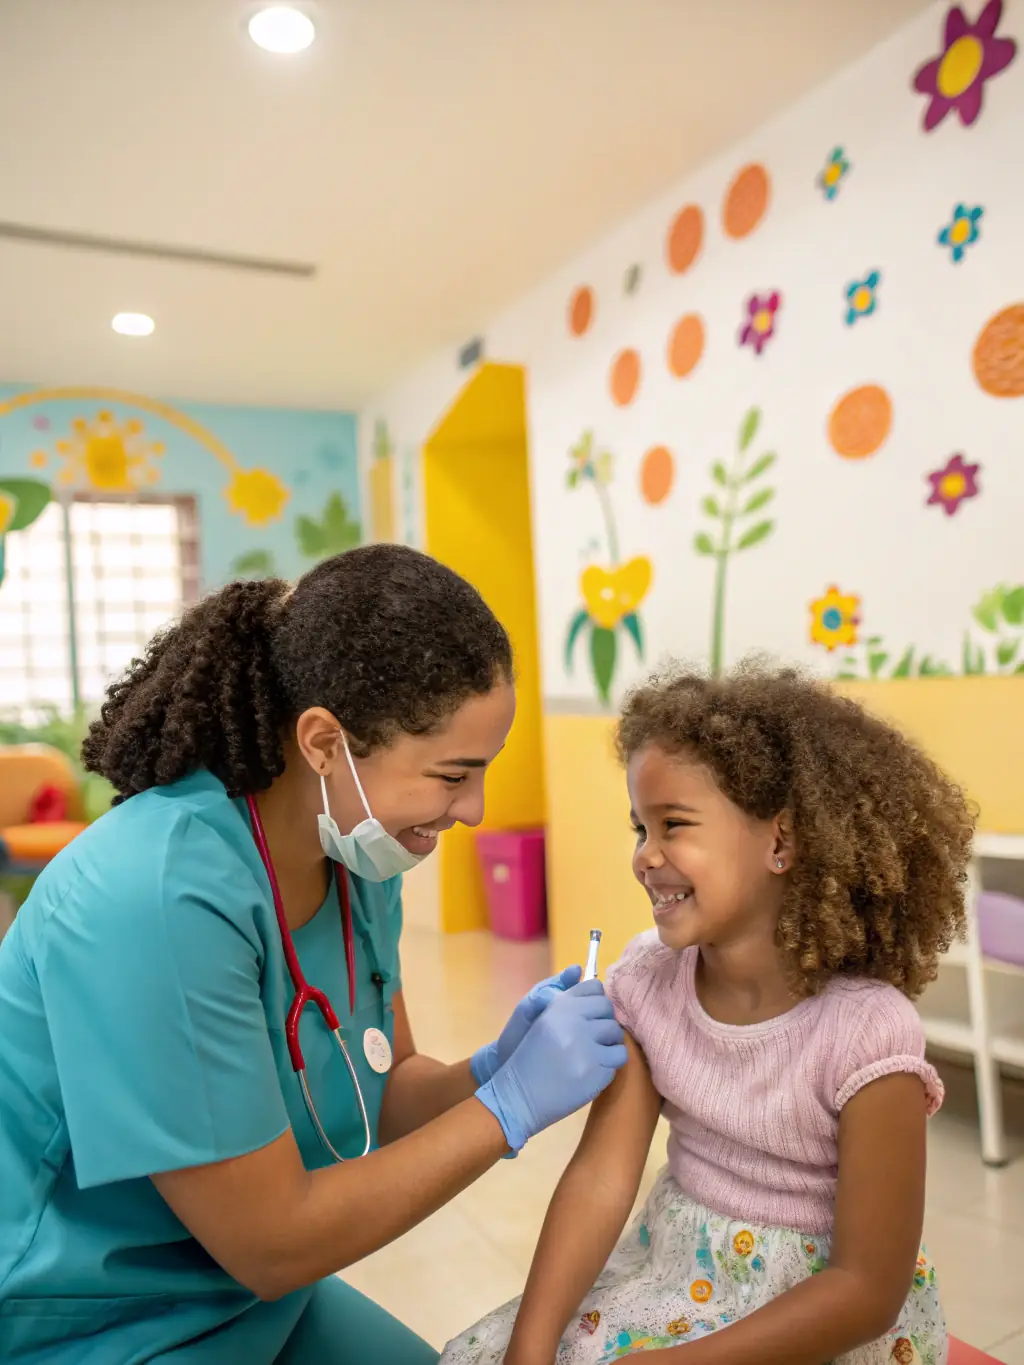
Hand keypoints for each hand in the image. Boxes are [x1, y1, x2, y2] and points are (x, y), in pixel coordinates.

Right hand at [475, 980, 626, 1150]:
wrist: (519, 1094)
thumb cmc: (530, 1055)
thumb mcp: (540, 1019)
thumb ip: (563, 995)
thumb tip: (579, 970)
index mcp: (559, 1007)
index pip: (593, 988)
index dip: (595, 1001)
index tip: (589, 1014)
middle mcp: (573, 1022)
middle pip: (608, 1010)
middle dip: (603, 1022)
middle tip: (590, 1038)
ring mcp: (586, 1048)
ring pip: (616, 1035)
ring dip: (608, 1044)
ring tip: (592, 1054)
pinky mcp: (596, 1071)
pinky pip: (618, 1059)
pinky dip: (609, 1064)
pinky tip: (593, 1069)